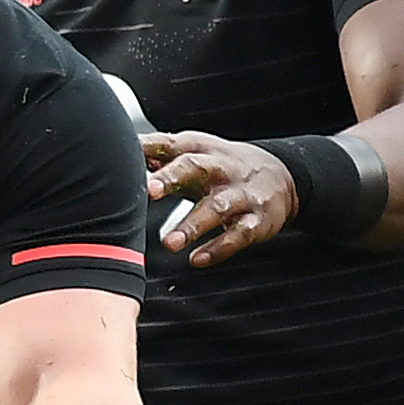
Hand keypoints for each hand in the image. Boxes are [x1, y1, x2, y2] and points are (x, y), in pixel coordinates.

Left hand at [143, 132, 297, 266]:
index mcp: (201, 150)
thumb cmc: (225, 167)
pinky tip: (197, 259)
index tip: (128, 156)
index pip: (172, 144)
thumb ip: (160, 156)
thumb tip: (120, 156)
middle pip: (196, 167)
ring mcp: (241, 194)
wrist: (282, 176)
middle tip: (150, 191)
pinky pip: (238, 235)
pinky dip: (217, 249)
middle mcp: (221, 168)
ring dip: (192, 226)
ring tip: (169, 243)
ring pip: (217, 208)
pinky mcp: (257, 220)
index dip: (150, 149)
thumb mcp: (196, 154)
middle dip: (172, 177)